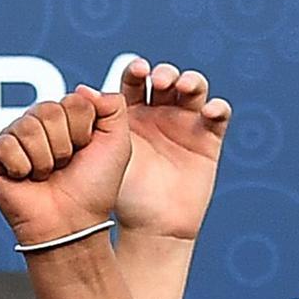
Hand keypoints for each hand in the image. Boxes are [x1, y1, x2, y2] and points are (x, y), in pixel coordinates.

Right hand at [0, 87, 132, 249]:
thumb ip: (112, 105)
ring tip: (46, 174)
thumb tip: (82, 89)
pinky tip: (26, 179)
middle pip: (48, 110)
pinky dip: (22, 167)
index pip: (73, 100)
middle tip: (64, 165)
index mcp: (66, 116)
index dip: (83, 129)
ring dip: (44, 159)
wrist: (72, 223)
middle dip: (63, 144)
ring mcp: (14, 138)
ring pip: (28, 127)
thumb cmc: (94, 187)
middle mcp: (38, 122)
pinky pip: (6, 145)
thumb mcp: (118, 142)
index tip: (84, 151)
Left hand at [112, 57, 231, 243]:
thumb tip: (81, 89)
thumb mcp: (108, 153)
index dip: (138, 71)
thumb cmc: (125, 193)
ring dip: (191, 81)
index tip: (138, 71)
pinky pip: (218, 115)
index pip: (136, 80)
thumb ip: (98, 120)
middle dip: (165, 74)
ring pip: (194, 89)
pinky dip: (217, 107)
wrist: (153, 226)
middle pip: (167, 79)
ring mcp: (186, 123)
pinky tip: (209, 111)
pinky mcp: (209, 138)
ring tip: (182, 87)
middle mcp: (160, 112)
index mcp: (132, 112)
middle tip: (159, 81)